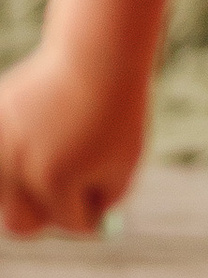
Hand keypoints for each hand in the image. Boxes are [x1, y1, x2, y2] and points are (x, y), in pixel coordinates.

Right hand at [0, 40, 150, 237]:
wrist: (97, 53)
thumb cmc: (117, 110)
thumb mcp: (124, 160)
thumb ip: (105, 199)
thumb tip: (82, 224)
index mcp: (56, 180)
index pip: (72, 223)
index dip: (92, 211)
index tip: (100, 192)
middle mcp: (18, 166)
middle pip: (21, 224)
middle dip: (47, 215)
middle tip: (64, 197)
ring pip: (3, 195)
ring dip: (24, 188)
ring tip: (51, 157)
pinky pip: (1, 160)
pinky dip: (13, 160)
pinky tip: (37, 137)